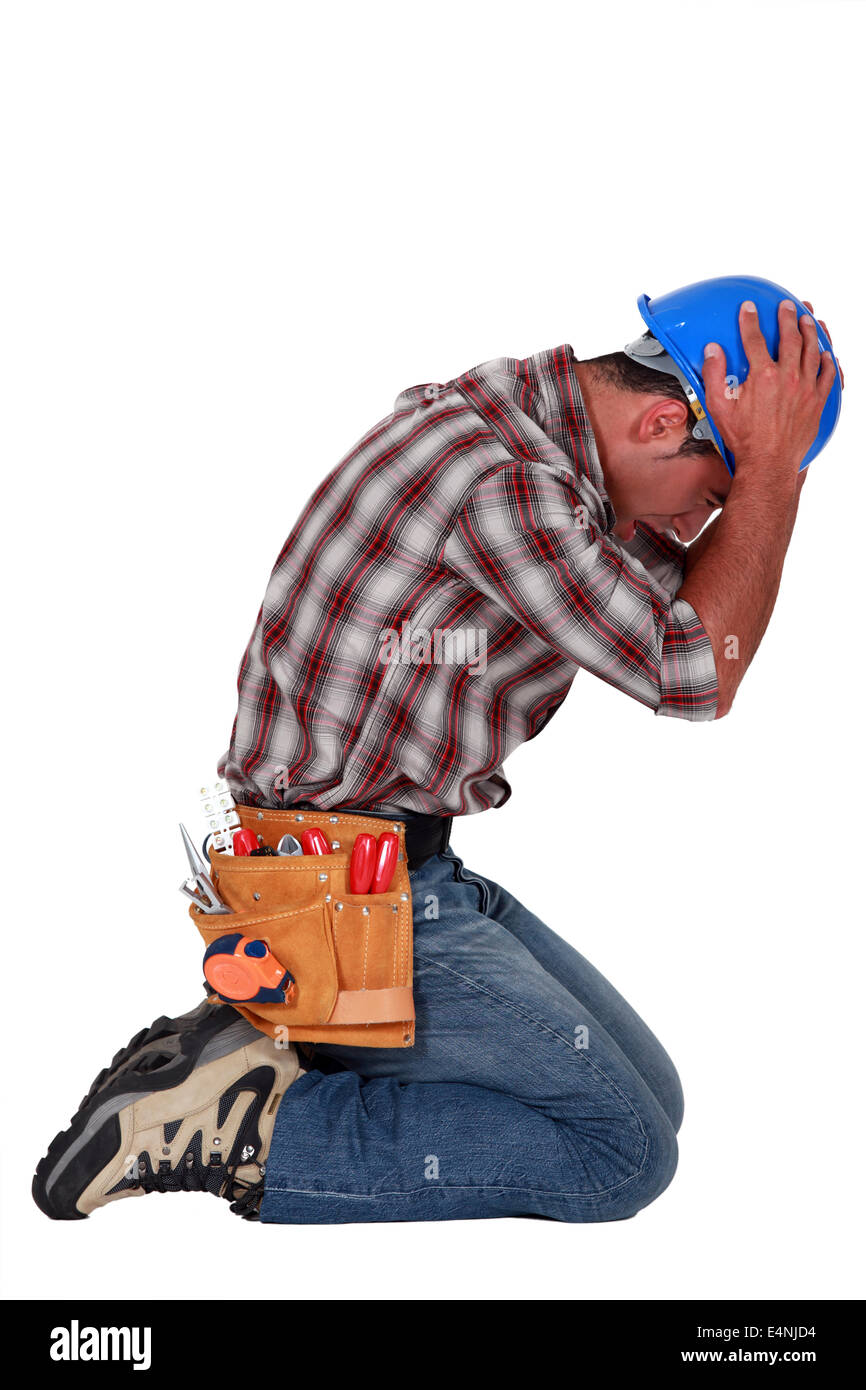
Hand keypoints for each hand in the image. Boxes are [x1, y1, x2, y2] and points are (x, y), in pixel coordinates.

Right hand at [702, 299, 835, 481]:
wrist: (768, 462)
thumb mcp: (719, 407)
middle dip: (787, 317)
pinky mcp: (817, 401)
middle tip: (786, 306)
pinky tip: (826, 353)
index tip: (750, 309)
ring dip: (810, 331)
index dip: (750, 320)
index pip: (755, 339)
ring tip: (808, 319)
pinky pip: (828, 375)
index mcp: (763, 376)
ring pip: (812, 350)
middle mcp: (788, 377)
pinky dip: (828, 361)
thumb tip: (713, 352)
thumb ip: (713, 375)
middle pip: (790, 337)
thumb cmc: (745, 439)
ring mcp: (806, 388)